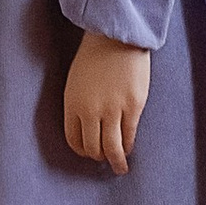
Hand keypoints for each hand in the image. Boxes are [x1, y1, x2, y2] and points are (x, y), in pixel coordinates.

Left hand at [63, 30, 150, 174]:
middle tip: (106, 160)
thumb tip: (89, 130)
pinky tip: (129, 149)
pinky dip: (128, 146)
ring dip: (116, 162)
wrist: (116, 36)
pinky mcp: (133, 106)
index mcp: (72, 103)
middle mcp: (90, 110)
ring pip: (112, 147)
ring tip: (120, 168)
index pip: (74, 139)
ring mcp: (113, 109)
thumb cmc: (94, 56)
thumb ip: (80, 105)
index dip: (82, 150)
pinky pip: (129, 135)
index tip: (89, 153)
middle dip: (99, 157)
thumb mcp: (76, 81)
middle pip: (93, 147)